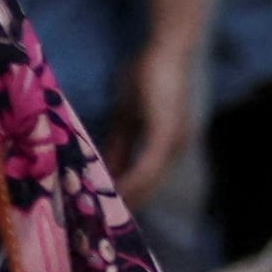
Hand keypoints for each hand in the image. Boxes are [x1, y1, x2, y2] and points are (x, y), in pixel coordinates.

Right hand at [107, 26, 197, 202]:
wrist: (167, 47)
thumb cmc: (148, 75)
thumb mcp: (127, 116)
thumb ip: (119, 144)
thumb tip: (107, 172)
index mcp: (167, 145)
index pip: (146, 182)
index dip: (125, 197)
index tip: (102, 213)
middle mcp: (175, 149)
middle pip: (148, 189)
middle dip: (123, 205)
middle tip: (96, 224)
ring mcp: (173, 143)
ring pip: (148, 183)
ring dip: (125, 199)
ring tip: (100, 215)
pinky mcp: (166, 134)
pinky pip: (147, 168)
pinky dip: (130, 182)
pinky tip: (113, 193)